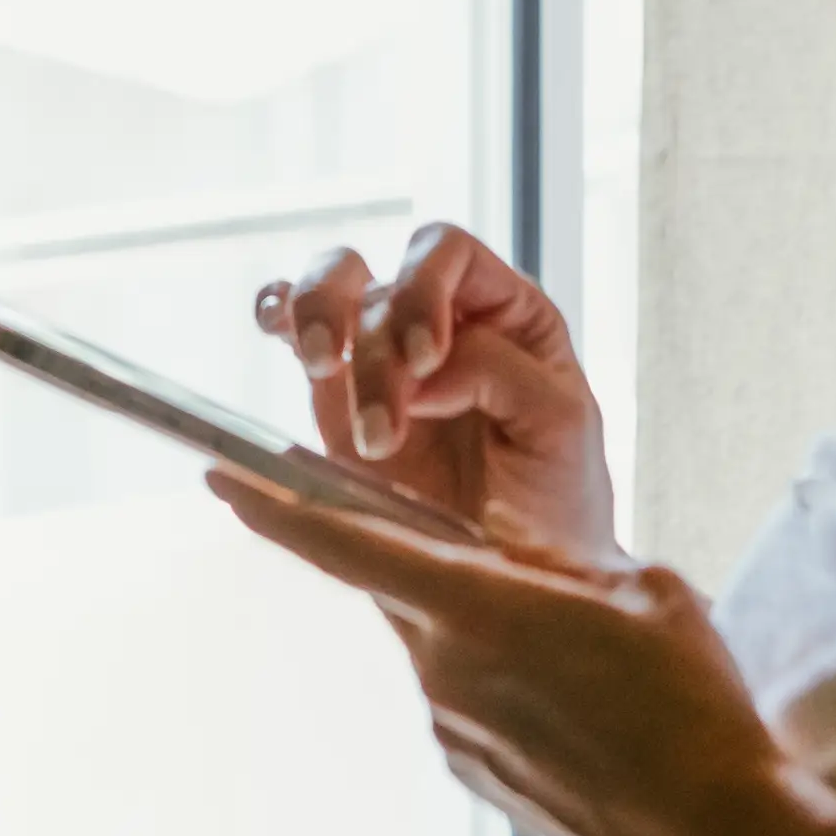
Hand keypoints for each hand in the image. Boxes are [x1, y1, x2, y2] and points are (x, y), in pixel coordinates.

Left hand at [209, 467, 790, 835]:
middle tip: (493, 557)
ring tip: (580, 653)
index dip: (276, 506)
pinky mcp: (473, 771)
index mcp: (478, 607)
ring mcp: (454, 728)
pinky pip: (467, 698)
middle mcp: (445, 670)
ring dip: (482, 628)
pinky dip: (502, 681)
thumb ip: (551, 559)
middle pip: (399, 588)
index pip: (348, 544)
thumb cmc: (690, 701)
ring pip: (441, 644)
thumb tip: (511, 559)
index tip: (218, 476)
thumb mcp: (634, 588)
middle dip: (422, 561)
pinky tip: (574, 701)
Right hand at [255, 222, 619, 566]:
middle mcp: (438, 317)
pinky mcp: (335, 396)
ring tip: (320, 368)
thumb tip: (423, 368)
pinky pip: (293, 327)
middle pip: (382, 276)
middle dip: (372, 337)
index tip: (424, 358)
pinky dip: (277, 312)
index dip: (424, 289)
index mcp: (503, 311)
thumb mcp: (561, 428)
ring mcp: (381, 354)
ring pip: (332, 286)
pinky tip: (274, 328)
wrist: (516, 579)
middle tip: (383, 419)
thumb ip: (503, 374)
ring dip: (318, 317)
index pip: (449, 256)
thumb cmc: (556, 500)